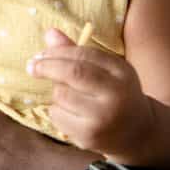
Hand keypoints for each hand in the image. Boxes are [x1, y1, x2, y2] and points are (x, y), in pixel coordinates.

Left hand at [27, 28, 155, 160]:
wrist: (137, 133)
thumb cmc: (114, 94)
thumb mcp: (104, 71)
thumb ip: (77, 52)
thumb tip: (50, 32)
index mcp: (122, 72)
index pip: (84, 54)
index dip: (57, 51)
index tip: (40, 54)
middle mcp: (116, 94)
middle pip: (73, 73)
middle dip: (47, 66)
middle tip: (32, 66)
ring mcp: (104, 117)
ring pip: (62, 95)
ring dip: (57, 93)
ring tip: (69, 98)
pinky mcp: (90, 136)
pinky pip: (58, 116)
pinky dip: (57, 111)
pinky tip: (71, 115)